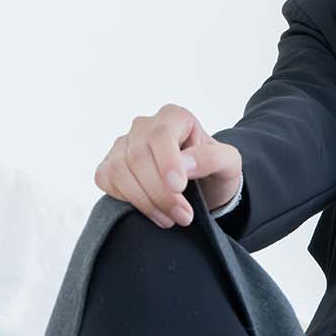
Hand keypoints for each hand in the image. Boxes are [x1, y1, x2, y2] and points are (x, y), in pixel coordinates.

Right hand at [93, 104, 242, 227]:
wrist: (202, 188)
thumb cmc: (213, 171)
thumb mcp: (229, 163)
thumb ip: (213, 158)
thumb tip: (185, 164)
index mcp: (174, 117)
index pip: (162, 135)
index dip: (167, 162)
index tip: (179, 187)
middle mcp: (144, 126)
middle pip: (139, 157)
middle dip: (161, 193)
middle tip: (184, 216)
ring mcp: (123, 145)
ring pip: (121, 170)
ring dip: (145, 201)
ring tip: (171, 219)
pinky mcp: (109, 166)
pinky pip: (107, 180)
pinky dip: (127, 200)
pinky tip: (152, 212)